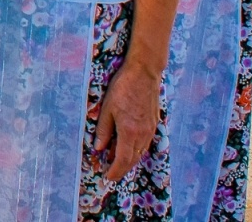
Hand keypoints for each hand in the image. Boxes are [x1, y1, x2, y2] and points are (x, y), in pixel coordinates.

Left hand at [92, 62, 161, 182]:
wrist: (144, 73)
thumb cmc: (123, 88)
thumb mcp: (107, 108)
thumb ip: (103, 130)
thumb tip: (98, 147)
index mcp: (129, 132)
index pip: (122, 160)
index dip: (115, 171)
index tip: (108, 177)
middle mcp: (142, 135)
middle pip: (133, 160)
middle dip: (122, 169)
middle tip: (112, 174)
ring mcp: (150, 129)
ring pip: (140, 153)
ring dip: (129, 160)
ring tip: (117, 162)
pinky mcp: (153, 123)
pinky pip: (145, 143)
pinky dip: (136, 150)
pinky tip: (129, 147)